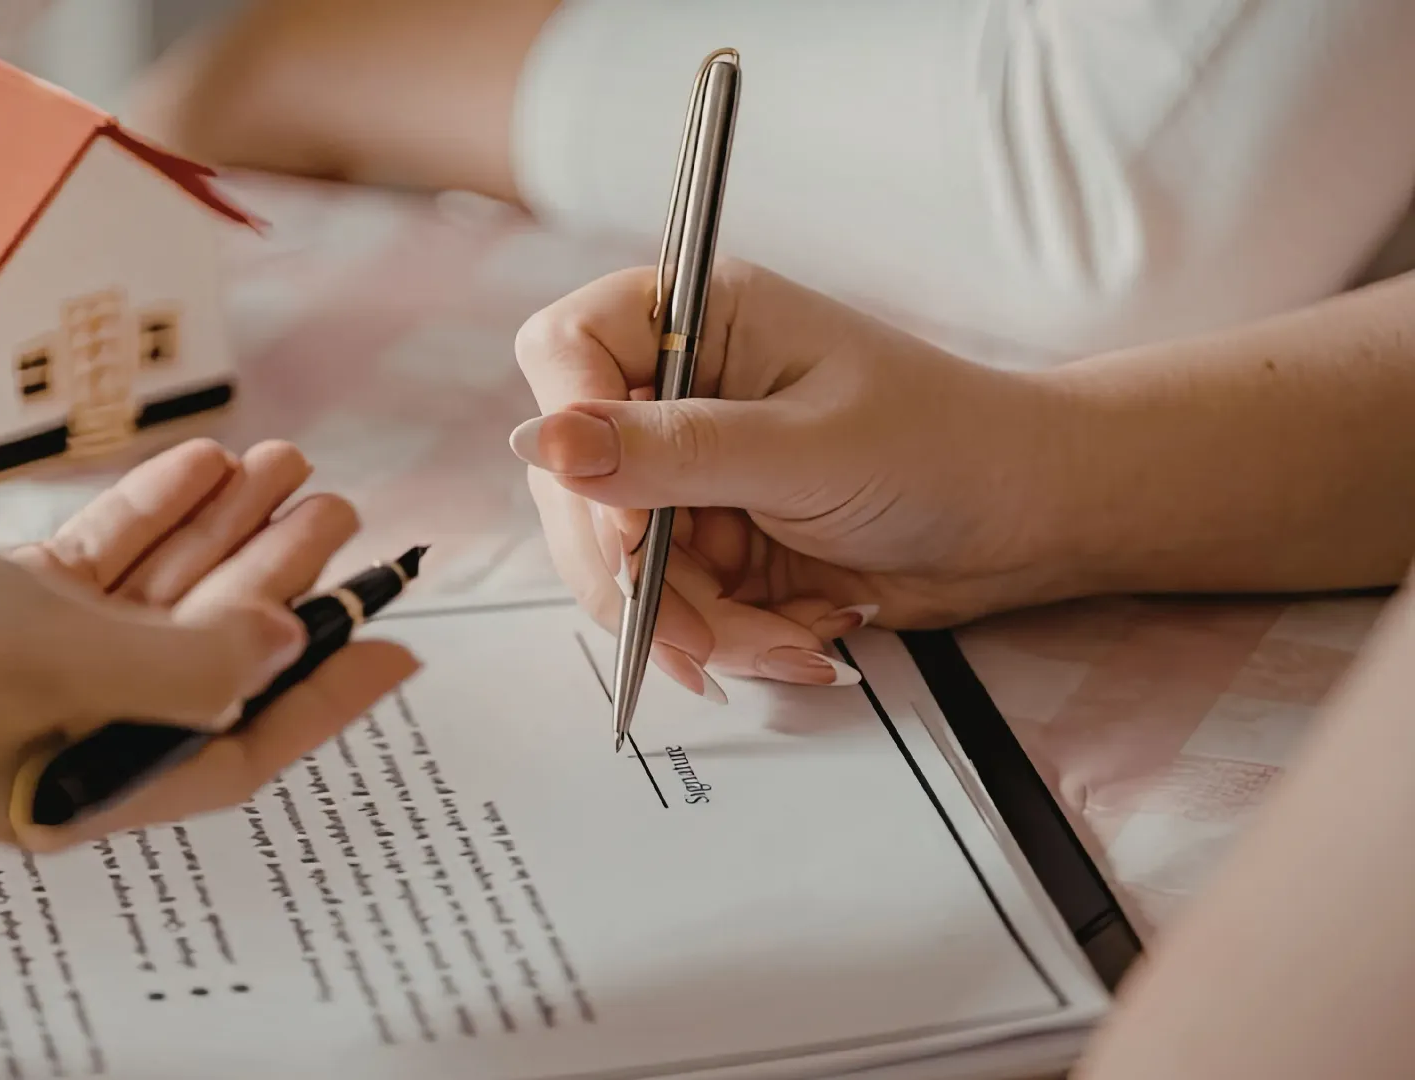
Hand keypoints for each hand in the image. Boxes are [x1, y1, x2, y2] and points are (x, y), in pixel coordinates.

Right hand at [0, 440, 418, 847]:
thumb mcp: (61, 657)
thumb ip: (187, 663)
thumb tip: (283, 657)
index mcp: (84, 787)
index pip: (240, 750)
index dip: (330, 699)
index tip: (402, 644)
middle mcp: (61, 738)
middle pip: (205, 660)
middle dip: (281, 585)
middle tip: (347, 519)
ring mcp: (19, 676)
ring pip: (153, 602)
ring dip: (224, 535)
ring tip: (293, 467)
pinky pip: (91, 570)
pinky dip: (147, 518)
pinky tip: (202, 465)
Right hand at [510, 261, 1083, 692]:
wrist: (1026, 523)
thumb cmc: (944, 446)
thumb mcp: (807, 449)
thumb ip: (672, 451)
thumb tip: (539, 440)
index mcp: (692, 319)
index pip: (566, 350)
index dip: (569, 436)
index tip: (622, 523)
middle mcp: (673, 391)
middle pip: (575, 482)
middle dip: (641, 575)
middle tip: (699, 632)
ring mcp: (683, 473)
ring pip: (617, 564)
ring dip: (693, 625)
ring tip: (786, 643)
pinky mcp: (705, 543)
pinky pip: (669, 608)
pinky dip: (727, 641)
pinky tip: (801, 639)